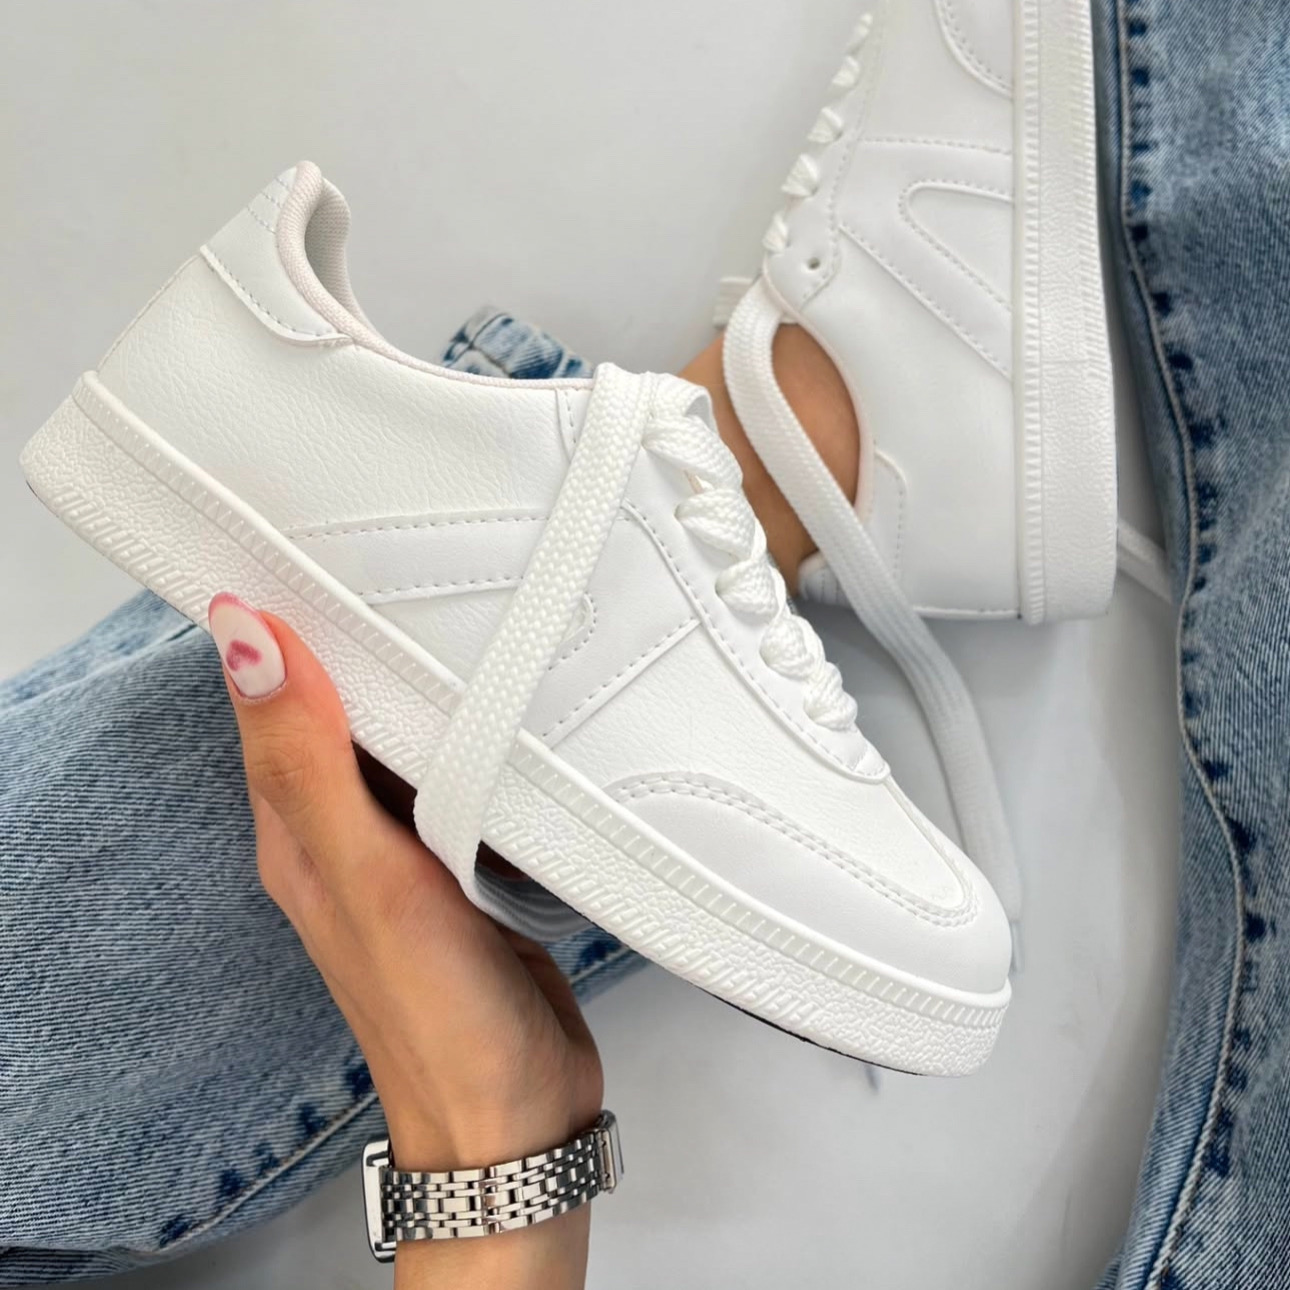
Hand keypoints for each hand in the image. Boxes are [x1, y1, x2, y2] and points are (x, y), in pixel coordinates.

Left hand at [209, 593, 601, 1288]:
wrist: (519, 1116)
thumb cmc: (437, 1014)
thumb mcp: (365, 876)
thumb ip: (308, 762)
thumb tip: (242, 637)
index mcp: (299, 831)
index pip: (270, 698)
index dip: (285, 621)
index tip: (321, 543)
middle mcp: (347, 834)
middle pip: (344, 710)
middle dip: (369, 637)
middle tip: (414, 557)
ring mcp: (412, 851)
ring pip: (410, 739)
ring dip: (429, 683)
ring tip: (468, 607)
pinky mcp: (472, 865)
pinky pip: (464, 777)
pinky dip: (480, 734)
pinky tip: (514, 702)